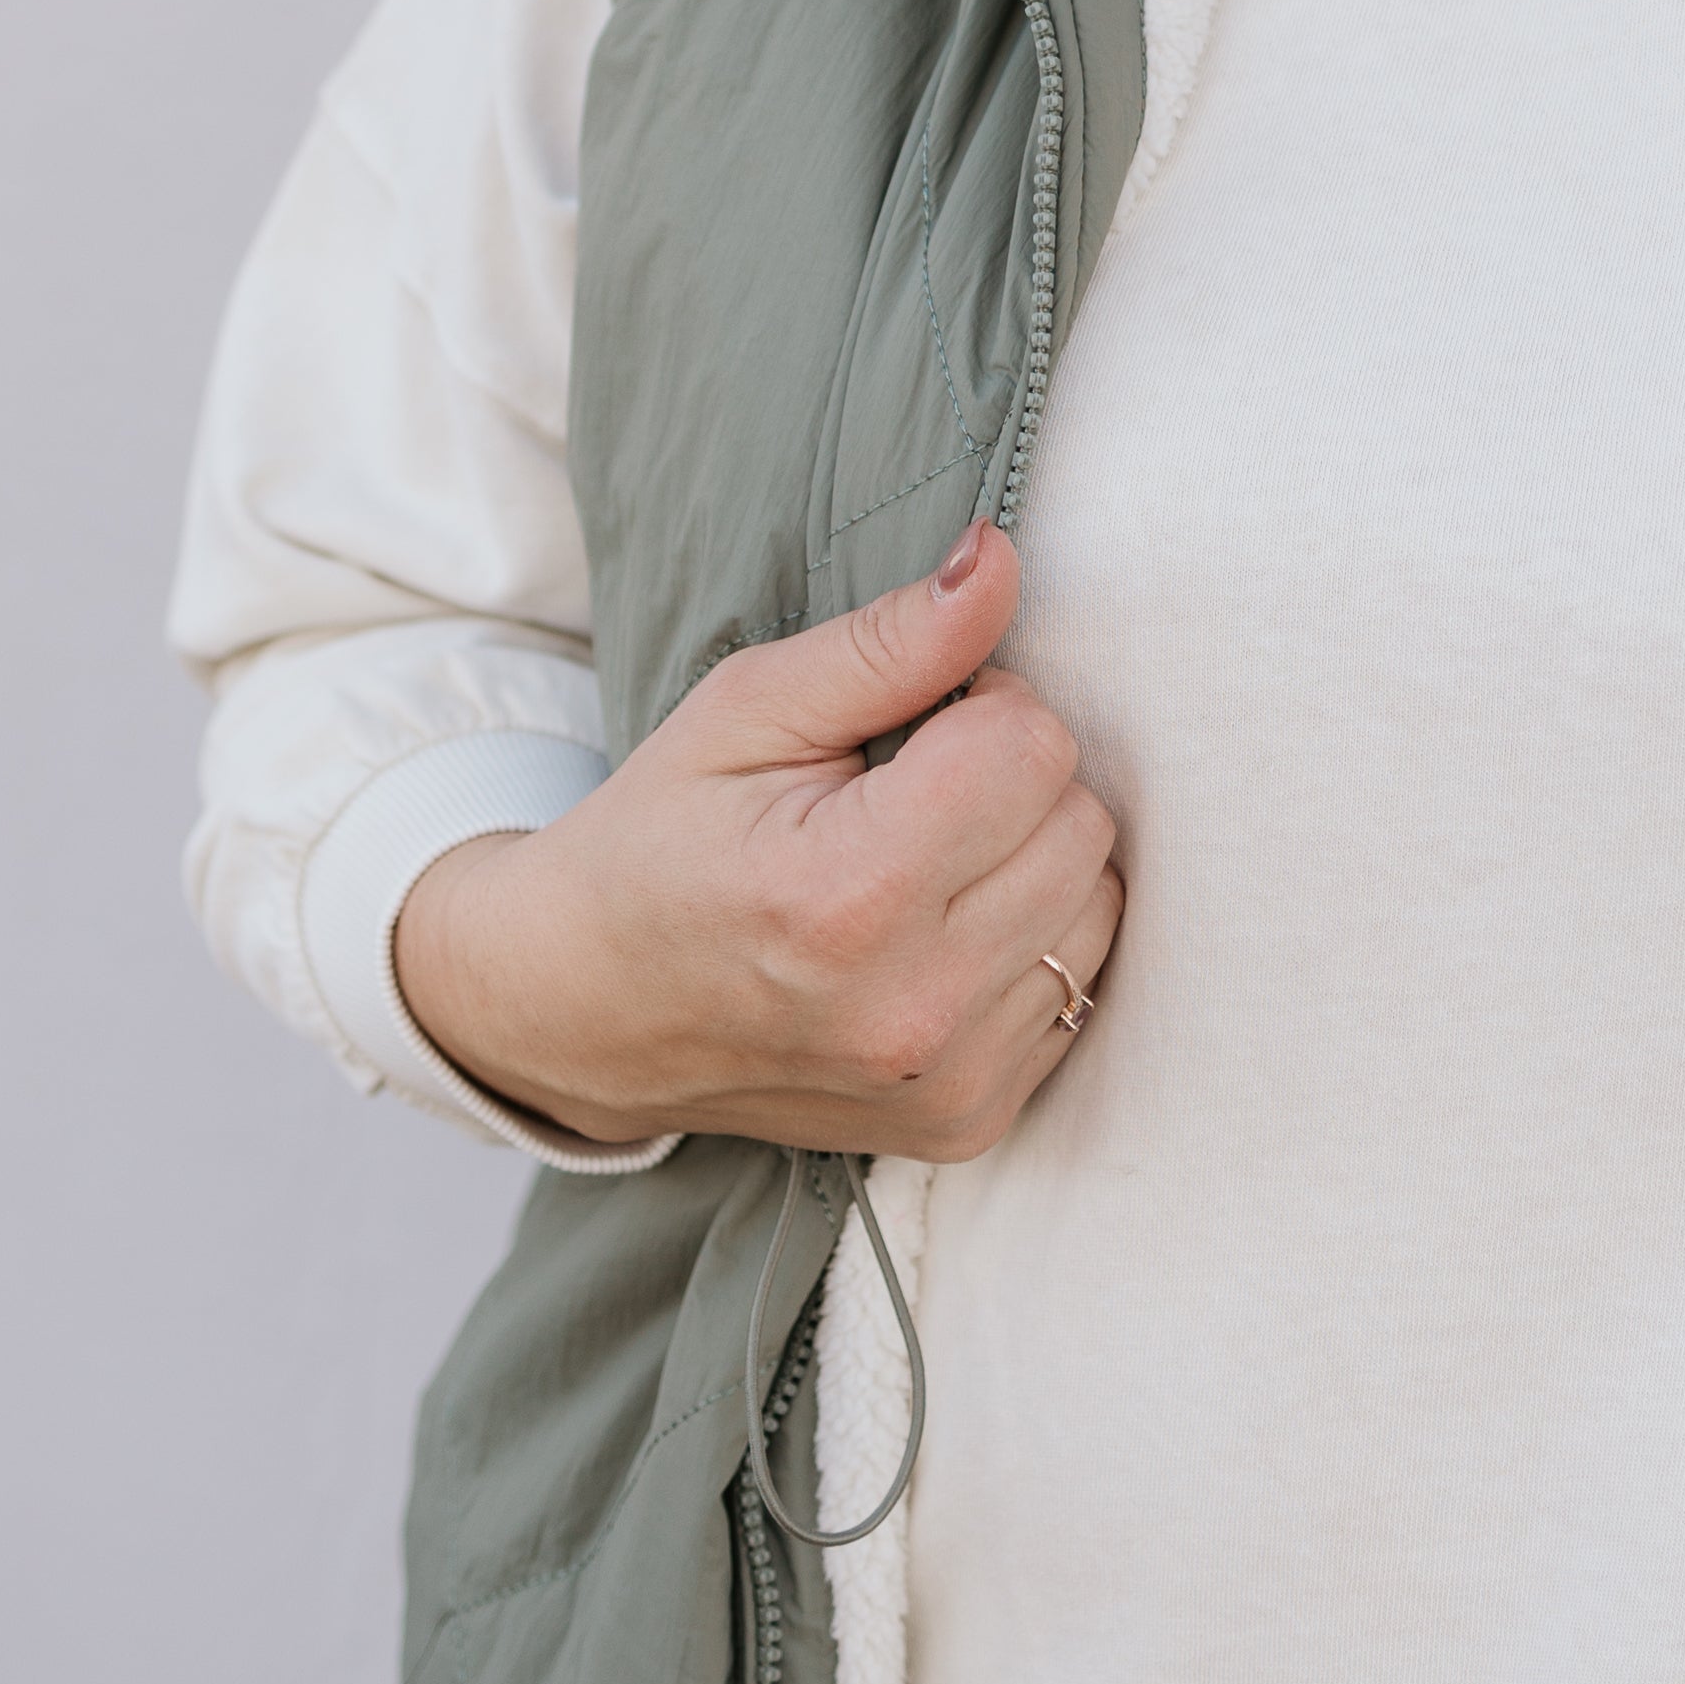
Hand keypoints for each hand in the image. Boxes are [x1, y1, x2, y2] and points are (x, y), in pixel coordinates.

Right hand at [391, 527, 1117, 1158]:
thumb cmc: (662, 841)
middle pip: (1079, 824)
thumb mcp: (749, 709)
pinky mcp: (972, 1122)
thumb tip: (1003, 561)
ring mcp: (947, 1079)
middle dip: (1012, 780)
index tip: (911, 729)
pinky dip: (1030, 942)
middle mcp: (913, 1007)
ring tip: (924, 863)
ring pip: (1097, 905)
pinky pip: (1081, 987)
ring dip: (1032, 862)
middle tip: (910, 791)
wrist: (586, 1009)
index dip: (981, 707)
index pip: (1032, 747)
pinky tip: (938, 932)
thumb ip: (892, 639)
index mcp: (849, 896)